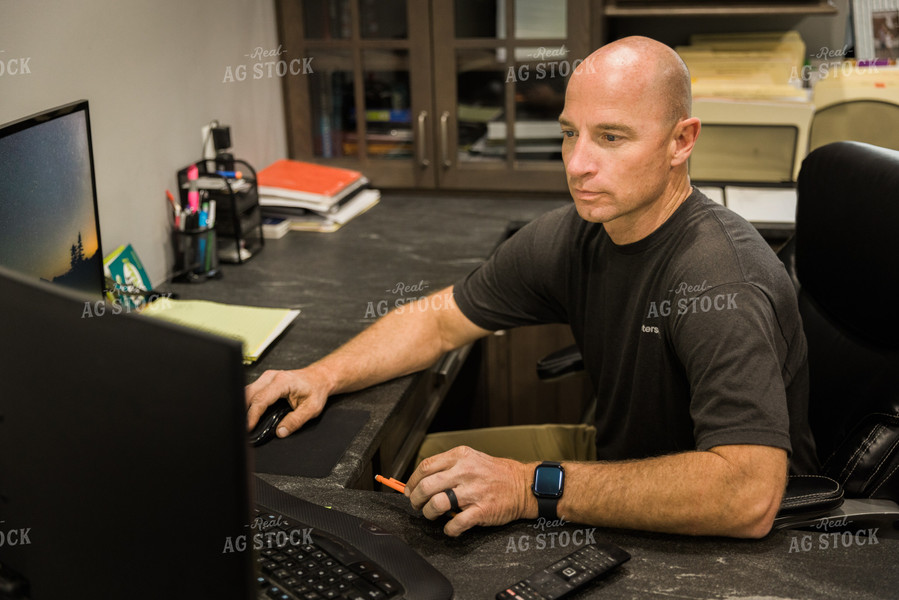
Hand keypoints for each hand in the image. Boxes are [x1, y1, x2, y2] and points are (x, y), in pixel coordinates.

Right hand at [244, 368, 331, 437]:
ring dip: (244, 406)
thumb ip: (295, 421)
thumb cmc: (316, 389)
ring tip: (244, 421)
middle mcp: (272, 377)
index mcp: (282, 382)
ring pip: (248, 391)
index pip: (261, 400)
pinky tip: (248, 412)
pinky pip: (252, 390)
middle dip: (243, 411)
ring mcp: (267, 377)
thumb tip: (281, 432)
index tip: (248, 427)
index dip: (252, 415)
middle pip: (249, 394)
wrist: (319, 377)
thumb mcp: (311, 409)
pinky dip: (248, 402)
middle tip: (242, 427)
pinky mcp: (266, 380)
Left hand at [405, 446, 536, 536]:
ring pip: (437, 504)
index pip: (425, 466)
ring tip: (431, 515)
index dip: (412, 480)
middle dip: (416, 499)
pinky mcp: (481, 510)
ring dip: (429, 513)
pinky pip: (456, 523)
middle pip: (426, 486)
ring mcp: (473, 491)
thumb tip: (423, 480)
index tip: (409, 489)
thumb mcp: (472, 458)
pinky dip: (449, 529)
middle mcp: (465, 472)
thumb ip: (449, 466)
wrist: (523, 485)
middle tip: (417, 505)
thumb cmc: (496, 473)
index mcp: (460, 456)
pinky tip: (450, 527)